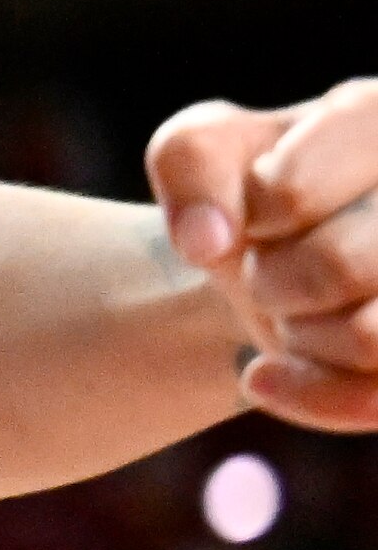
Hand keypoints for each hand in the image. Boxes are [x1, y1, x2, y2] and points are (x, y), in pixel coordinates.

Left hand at [150, 82, 377, 428]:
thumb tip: (206, 240)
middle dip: (271, 282)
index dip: (246, 220)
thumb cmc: (254, 194)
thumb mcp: (204, 153)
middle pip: (336, 269)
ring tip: (293, 311)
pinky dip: (305, 395)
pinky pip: (374, 397)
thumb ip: (189, 162)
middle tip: (271, 270)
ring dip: (298, 335)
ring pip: (369, 337)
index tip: (257, 214)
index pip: (288, 193)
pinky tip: (264, 376)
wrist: (287, 265)